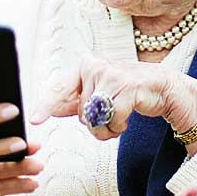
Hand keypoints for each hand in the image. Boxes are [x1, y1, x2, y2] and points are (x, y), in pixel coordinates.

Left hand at [31, 57, 196, 139]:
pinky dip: (119, 127)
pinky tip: (128, 117)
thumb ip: (75, 101)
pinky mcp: (128, 87)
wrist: (162, 88)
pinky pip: (113, 121)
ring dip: (107, 128)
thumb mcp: (99, 94)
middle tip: (110, 114)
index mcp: (84, 67)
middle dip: (95, 123)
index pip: (59, 87)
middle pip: (81, 113)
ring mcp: (112, 75)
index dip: (45, 105)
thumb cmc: (128, 91)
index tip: (34, 120)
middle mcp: (95, 67)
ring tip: (119, 117)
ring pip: (95, 119)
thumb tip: (50, 109)